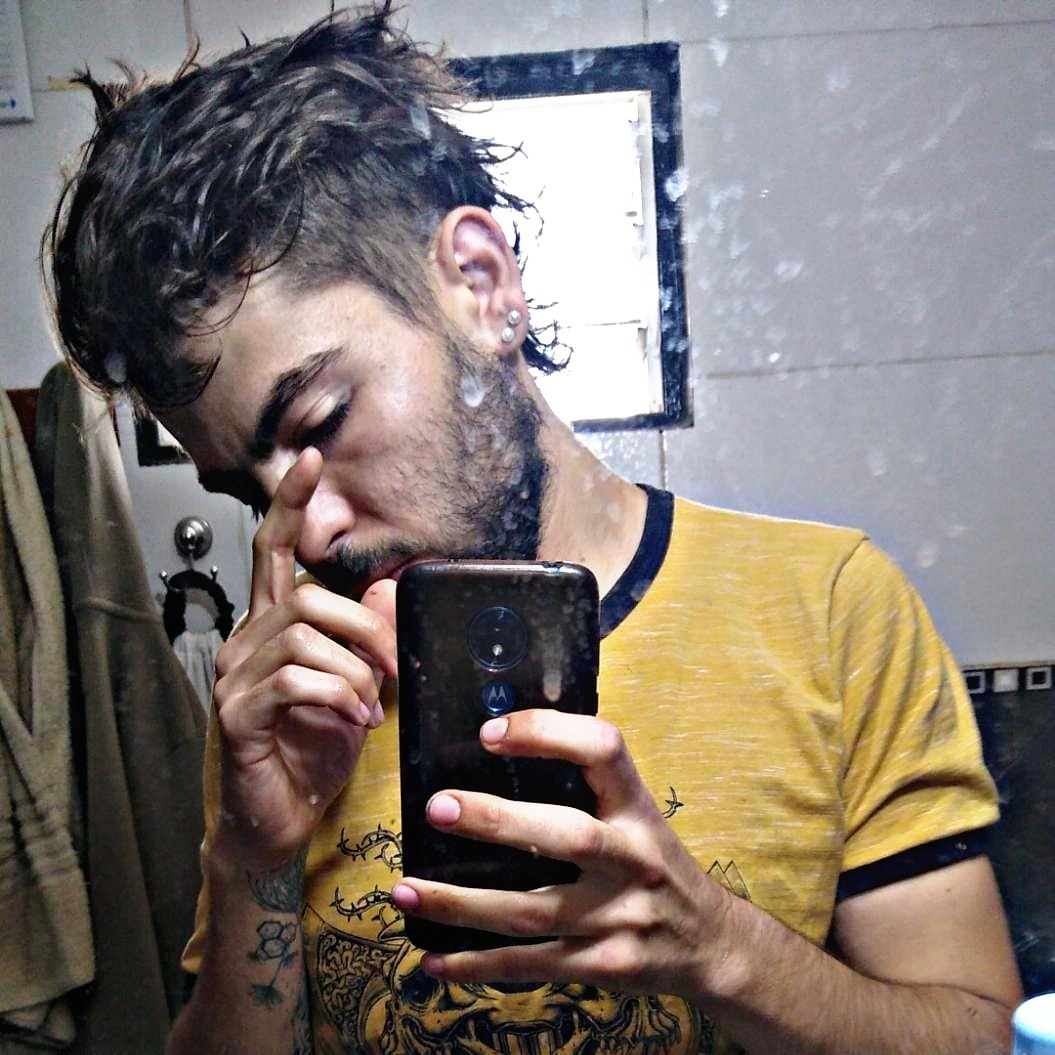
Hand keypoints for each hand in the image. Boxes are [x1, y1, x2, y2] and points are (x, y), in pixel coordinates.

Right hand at [210, 448, 397, 867]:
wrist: (277, 819)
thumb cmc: (311, 750)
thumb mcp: (355, 686)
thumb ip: (364, 640)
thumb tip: (383, 592)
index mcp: (273, 627)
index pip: (275, 551)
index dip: (292, 504)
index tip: (312, 460)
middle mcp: (247, 642)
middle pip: (308, 598)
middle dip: (367, 630)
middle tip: (395, 670)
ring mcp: (235, 677)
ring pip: (305, 637)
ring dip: (355, 672)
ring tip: (370, 707)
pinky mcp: (236, 714)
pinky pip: (295, 681)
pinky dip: (337, 697)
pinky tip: (353, 720)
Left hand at [391, 709, 733, 1001]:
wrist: (712, 944)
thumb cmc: (656, 864)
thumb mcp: (639, 815)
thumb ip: (589, 789)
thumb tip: (498, 748)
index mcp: (638, 808)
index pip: (603, 750)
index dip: (548, 732)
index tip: (491, 731)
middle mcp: (632, 857)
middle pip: (565, 836)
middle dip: (496, 821)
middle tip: (437, 808)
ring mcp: (619, 917)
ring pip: (530, 911)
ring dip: (461, 903)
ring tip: (405, 891)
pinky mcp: (602, 965)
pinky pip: (530, 966)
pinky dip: (476, 966)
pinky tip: (433, 960)